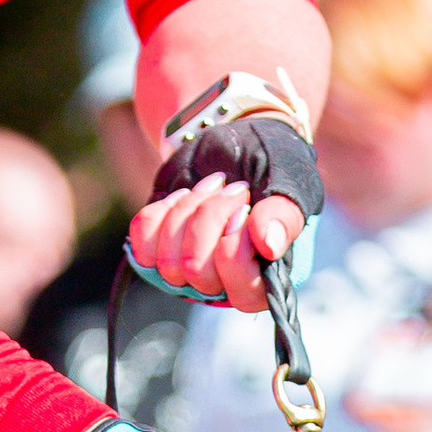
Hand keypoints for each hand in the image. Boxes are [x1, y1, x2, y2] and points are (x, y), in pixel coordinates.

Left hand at [124, 176, 304, 315]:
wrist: (237, 138)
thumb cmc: (271, 164)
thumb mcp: (289, 181)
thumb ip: (284, 214)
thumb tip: (269, 245)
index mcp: (267, 278)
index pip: (244, 292)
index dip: (236, 248)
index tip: (245, 210)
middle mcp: (226, 285)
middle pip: (197, 271)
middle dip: (211, 218)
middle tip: (232, 190)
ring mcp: (188, 271)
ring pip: (167, 261)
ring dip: (188, 210)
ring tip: (211, 187)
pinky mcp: (158, 250)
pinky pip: (143, 245)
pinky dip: (161, 212)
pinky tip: (183, 196)